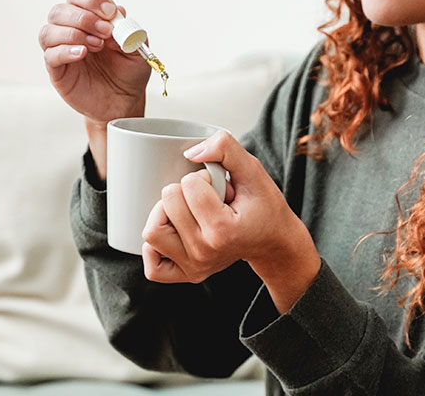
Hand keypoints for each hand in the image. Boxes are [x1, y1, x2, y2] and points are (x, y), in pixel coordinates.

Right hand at [39, 0, 150, 125]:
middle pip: (59, 10)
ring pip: (48, 31)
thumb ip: (128, 28)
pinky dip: (65, 51)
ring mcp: (61, 50)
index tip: (110, 12)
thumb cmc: (128, 72)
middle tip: (105, 32)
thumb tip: (118, 11)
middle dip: (84, 18)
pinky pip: (50, 55)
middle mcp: (71, 31)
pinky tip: (82, 54)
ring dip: (74, 33)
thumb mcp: (137, 47)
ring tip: (97, 45)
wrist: (124, 101)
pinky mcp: (57, 71)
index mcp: (89, 19)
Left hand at [141, 131, 320, 311]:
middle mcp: (205, 253)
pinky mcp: (187, 275)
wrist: (273, 241)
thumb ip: (225, 149)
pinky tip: (173, 232)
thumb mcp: (253, 170)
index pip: (189, 185)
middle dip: (185, 191)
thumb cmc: (263, 206)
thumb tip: (190, 152)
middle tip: (208, 200)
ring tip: (188, 213)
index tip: (221, 188)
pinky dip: (154, 247)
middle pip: (167, 203)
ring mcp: (195, 267)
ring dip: (164, 213)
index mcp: (223, 230)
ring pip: (152, 232)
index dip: (203, 178)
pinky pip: (152, 265)